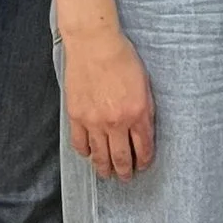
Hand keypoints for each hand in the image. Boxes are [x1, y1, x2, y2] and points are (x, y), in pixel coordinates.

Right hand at [64, 24, 155, 176]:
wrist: (95, 44)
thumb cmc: (123, 58)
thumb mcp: (145, 84)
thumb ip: (145, 109)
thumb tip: (144, 130)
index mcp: (138, 113)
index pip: (143, 147)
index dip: (144, 160)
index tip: (143, 165)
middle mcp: (117, 122)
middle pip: (121, 158)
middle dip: (125, 171)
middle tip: (126, 178)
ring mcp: (94, 121)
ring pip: (100, 156)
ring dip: (104, 168)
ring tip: (107, 175)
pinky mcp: (77, 116)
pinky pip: (80, 143)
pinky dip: (85, 152)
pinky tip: (89, 155)